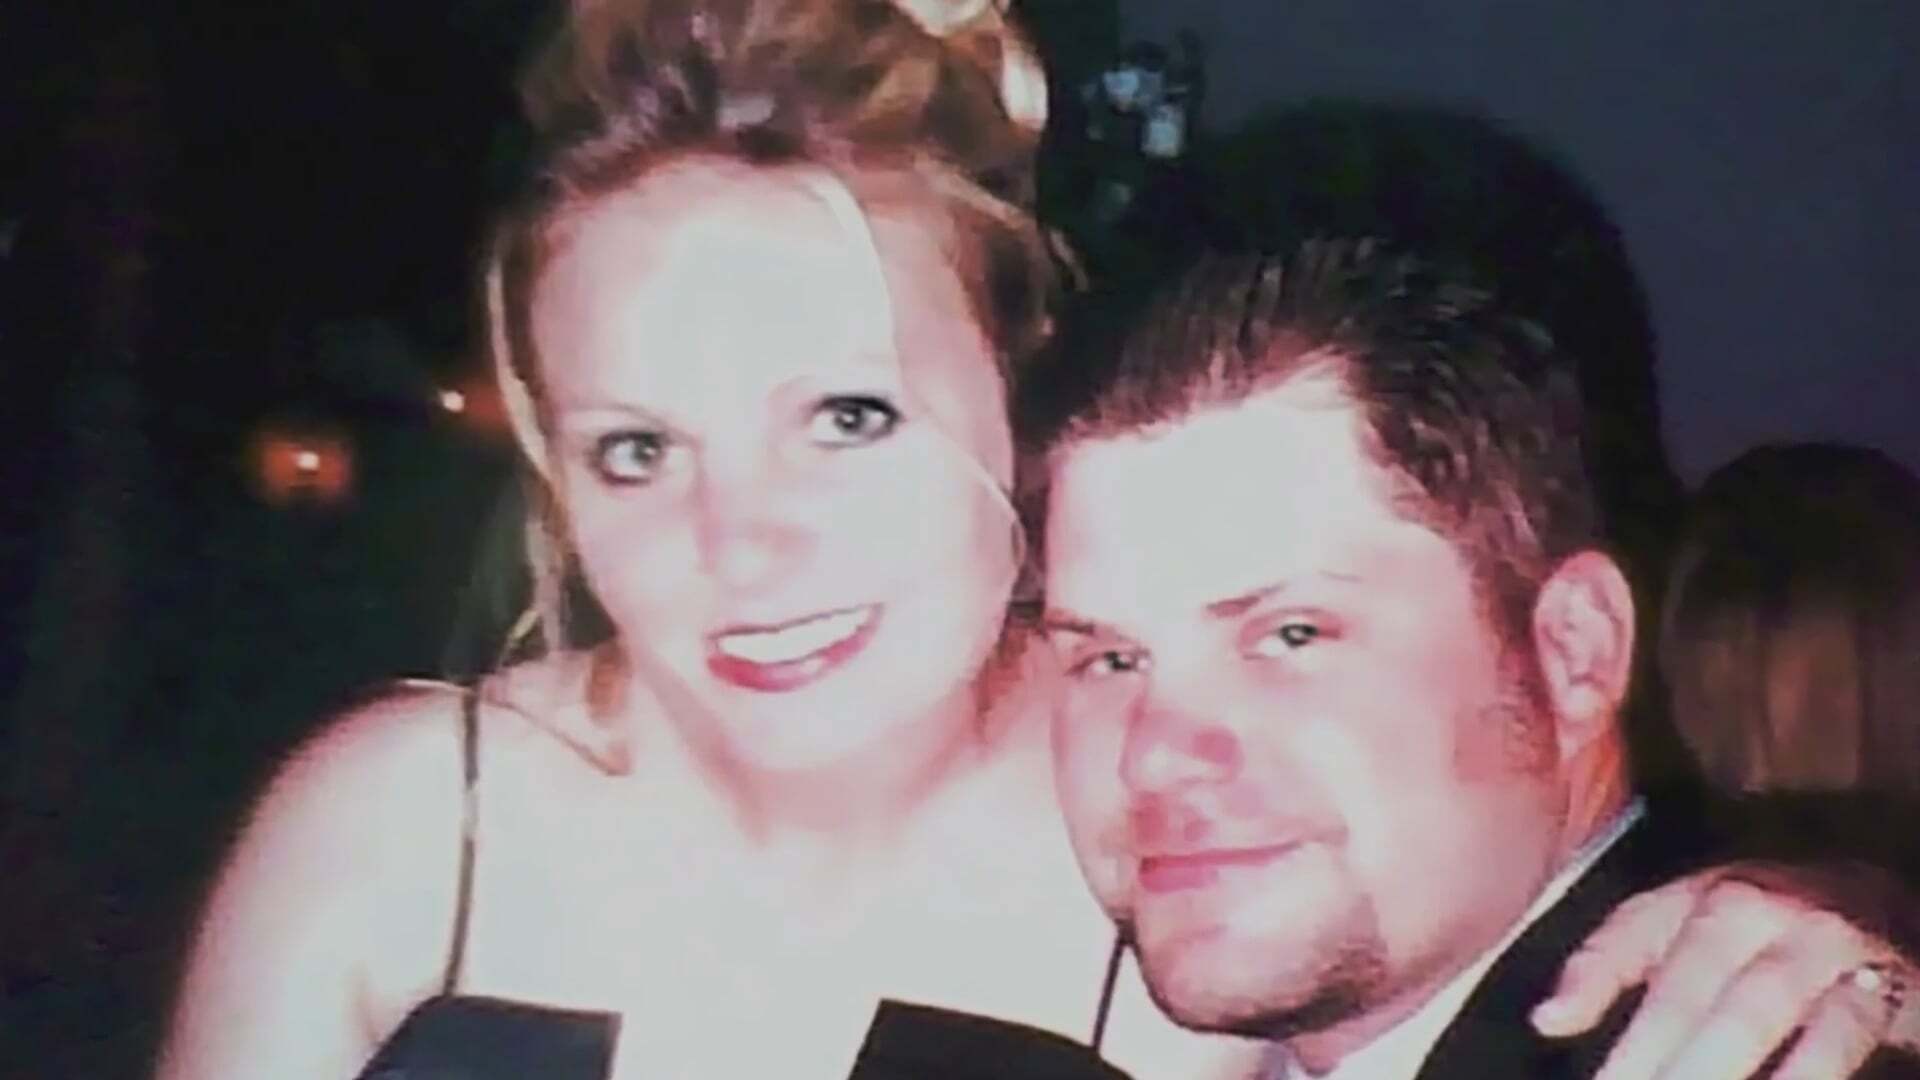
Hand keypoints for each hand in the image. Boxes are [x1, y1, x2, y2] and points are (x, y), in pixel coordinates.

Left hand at [1530, 862, 1919, 1079]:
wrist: (1880, 901)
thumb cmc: (1766, 923)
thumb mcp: (1687, 925)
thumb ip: (1616, 964)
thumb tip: (1547, 1019)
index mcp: (1694, 894)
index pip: (1628, 935)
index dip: (1589, 982)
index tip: (1550, 1027)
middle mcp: (1751, 908)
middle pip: (1686, 988)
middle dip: (1646, 1052)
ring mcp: (1815, 941)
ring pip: (1752, 1011)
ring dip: (1711, 1066)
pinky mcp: (1877, 981)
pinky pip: (1834, 1036)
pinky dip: (1800, 1075)